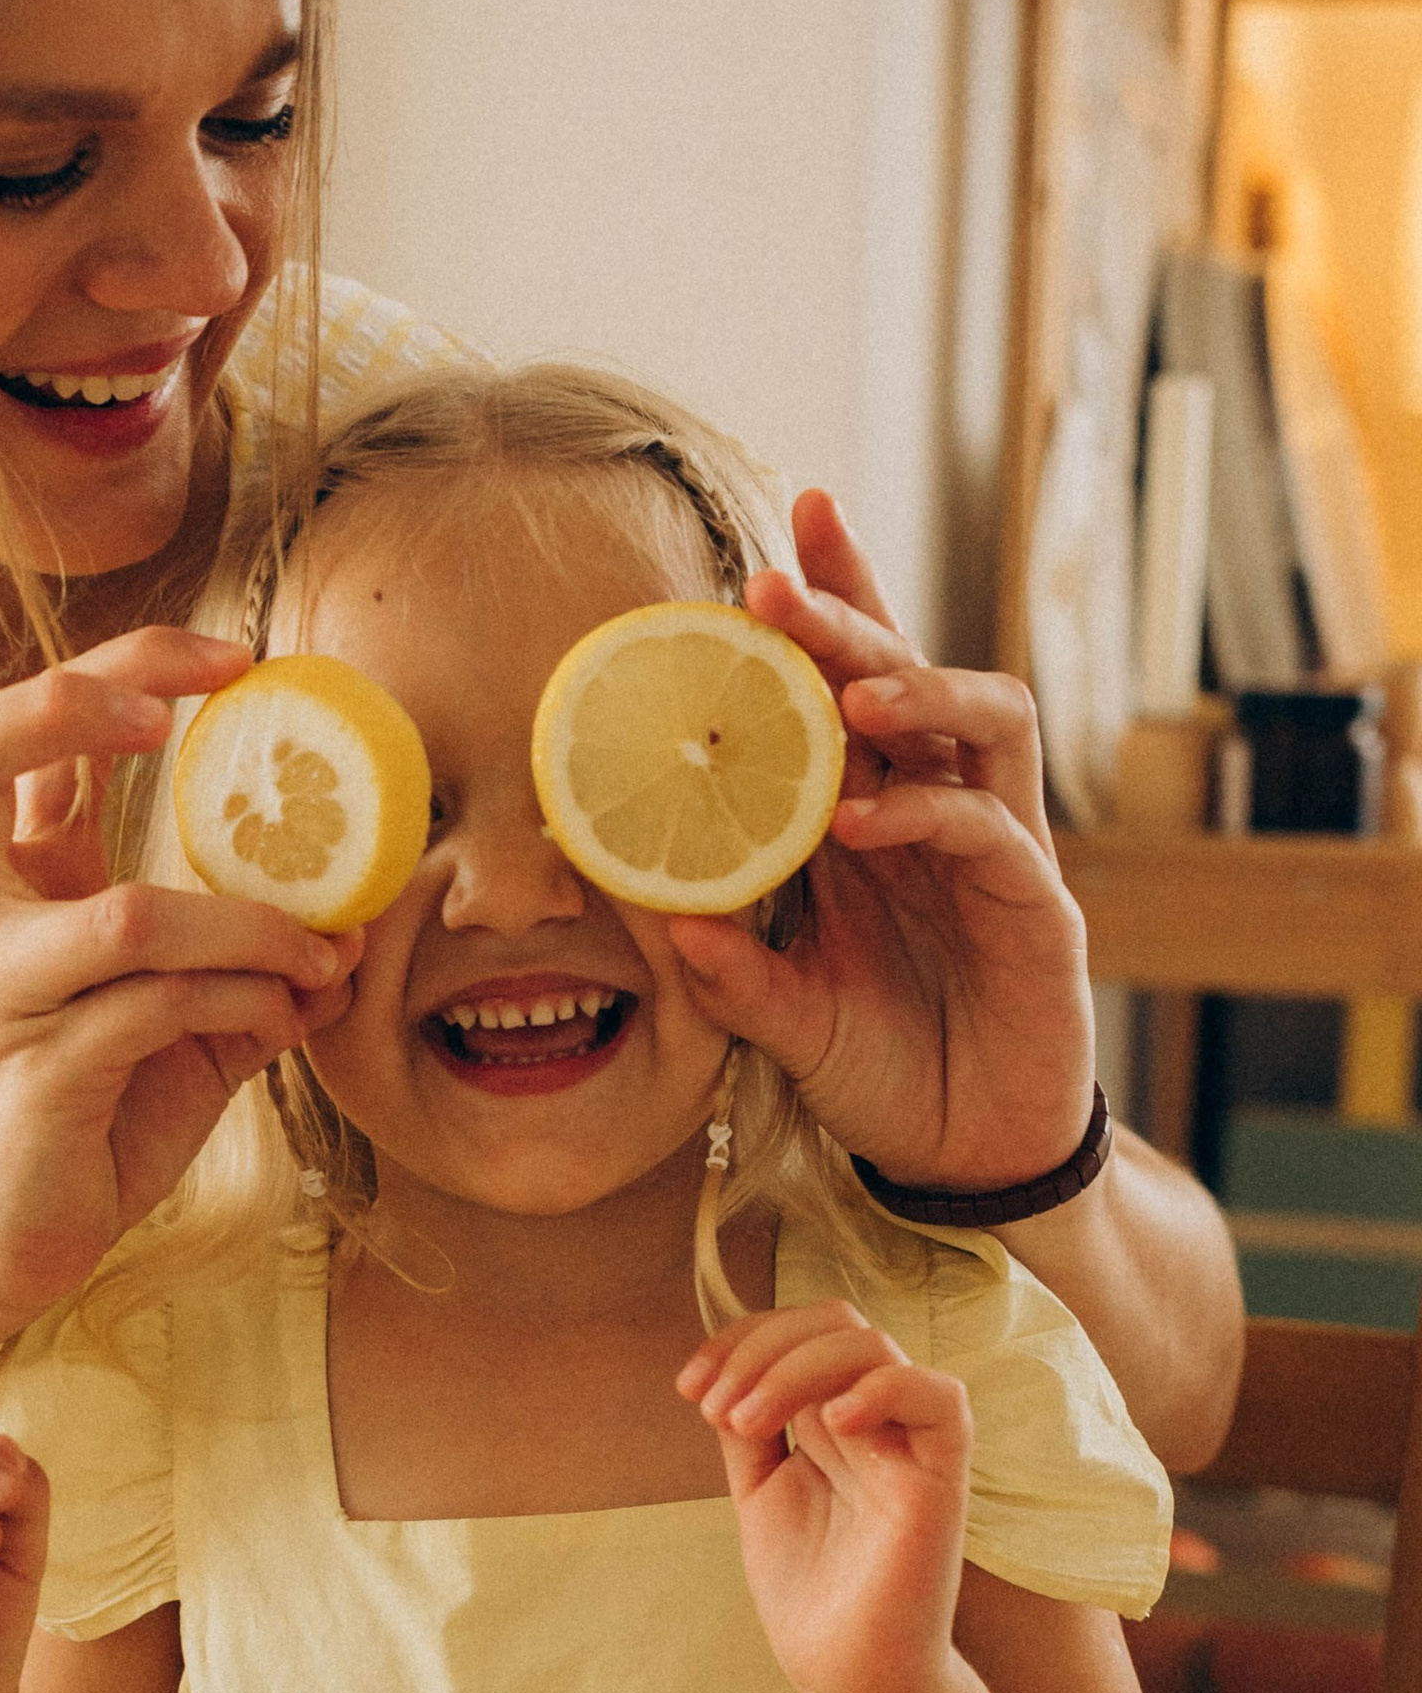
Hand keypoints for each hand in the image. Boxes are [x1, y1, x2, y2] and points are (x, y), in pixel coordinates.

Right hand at [0, 632, 356, 1334]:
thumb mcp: (171, 1023)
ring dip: (252, 929)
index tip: (227, 664)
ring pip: (131, 916)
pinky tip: (284, 1023)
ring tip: (322, 958)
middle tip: (182, 713)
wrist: (3, 1247)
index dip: (108, 670)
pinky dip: (245, 1005)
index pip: (12, 735)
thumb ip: (240, 963)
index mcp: (0, 886)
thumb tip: (352, 928)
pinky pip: (160, 1009)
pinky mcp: (35, 1075)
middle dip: (76, 701)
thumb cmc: (85, 1121)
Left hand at [664, 493, 1093, 1193]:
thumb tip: (654, 917)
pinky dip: (929, 815)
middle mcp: (938, 812)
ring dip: (916, 690)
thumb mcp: (783, 1020)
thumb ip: (728, 972)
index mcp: (872, 816)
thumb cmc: (881, 1068)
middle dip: (849, 619)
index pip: (853, 686)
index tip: (773, 534)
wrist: (963, 1158)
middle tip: (777, 585)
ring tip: (848, 693)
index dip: (831, 605)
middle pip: (910, 676)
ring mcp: (997, 852)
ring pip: (984, 720)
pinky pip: (993, 833)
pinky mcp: (1038, 910)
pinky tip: (866, 821)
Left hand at [681, 1300, 970, 1692]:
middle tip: (717, 1410)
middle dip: (760, 1348)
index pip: (802, 1331)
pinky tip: (828, 1423)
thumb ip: (750, 1426)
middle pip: (836, 1323)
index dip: (742, 1338)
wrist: (845, 1673)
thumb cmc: (809, 1587)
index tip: (689, 1386)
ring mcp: (909, 1446)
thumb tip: (724, 1370)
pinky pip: (941, 1400)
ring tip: (745, 1423)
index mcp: (833, 1416)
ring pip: (874, 1347)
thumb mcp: (760, 1489)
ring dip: (794, 1368)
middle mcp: (875, 1420)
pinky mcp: (941, 1482)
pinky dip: (883, 1390)